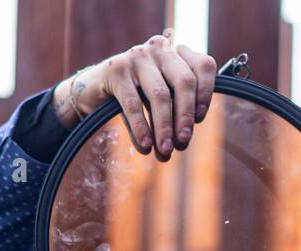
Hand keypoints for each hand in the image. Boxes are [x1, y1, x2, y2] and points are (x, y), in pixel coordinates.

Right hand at [52, 32, 216, 161]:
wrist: (94, 89)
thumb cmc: (136, 95)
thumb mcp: (161, 97)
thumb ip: (175, 111)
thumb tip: (183, 140)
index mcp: (177, 53)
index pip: (204, 65)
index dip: (206, 93)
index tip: (199, 118)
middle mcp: (160, 49)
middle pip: (184, 81)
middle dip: (185, 116)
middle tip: (183, 142)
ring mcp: (137, 56)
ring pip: (159, 95)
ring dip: (164, 127)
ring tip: (164, 151)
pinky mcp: (116, 70)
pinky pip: (133, 104)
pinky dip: (141, 127)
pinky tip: (144, 145)